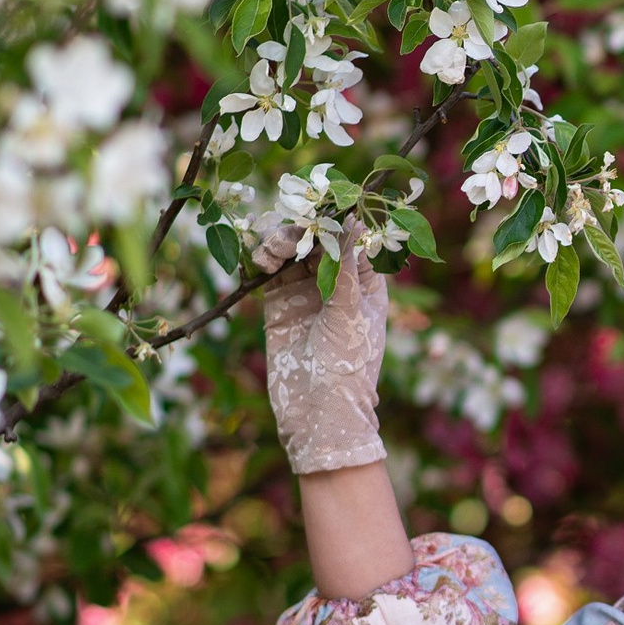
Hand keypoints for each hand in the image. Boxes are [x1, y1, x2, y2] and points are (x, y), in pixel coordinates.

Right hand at [259, 222, 387, 475]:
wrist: (318, 411)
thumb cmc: (348, 366)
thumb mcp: (350, 313)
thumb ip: (346, 266)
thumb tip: (352, 220)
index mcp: (366, 280)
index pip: (349, 236)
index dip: (331, 220)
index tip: (316, 213)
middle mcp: (336, 280)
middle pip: (316, 237)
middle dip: (300, 229)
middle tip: (287, 238)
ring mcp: (306, 289)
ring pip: (290, 248)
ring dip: (278, 241)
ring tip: (270, 255)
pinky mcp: (279, 302)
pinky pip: (268, 269)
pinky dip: (260, 258)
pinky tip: (257, 263)